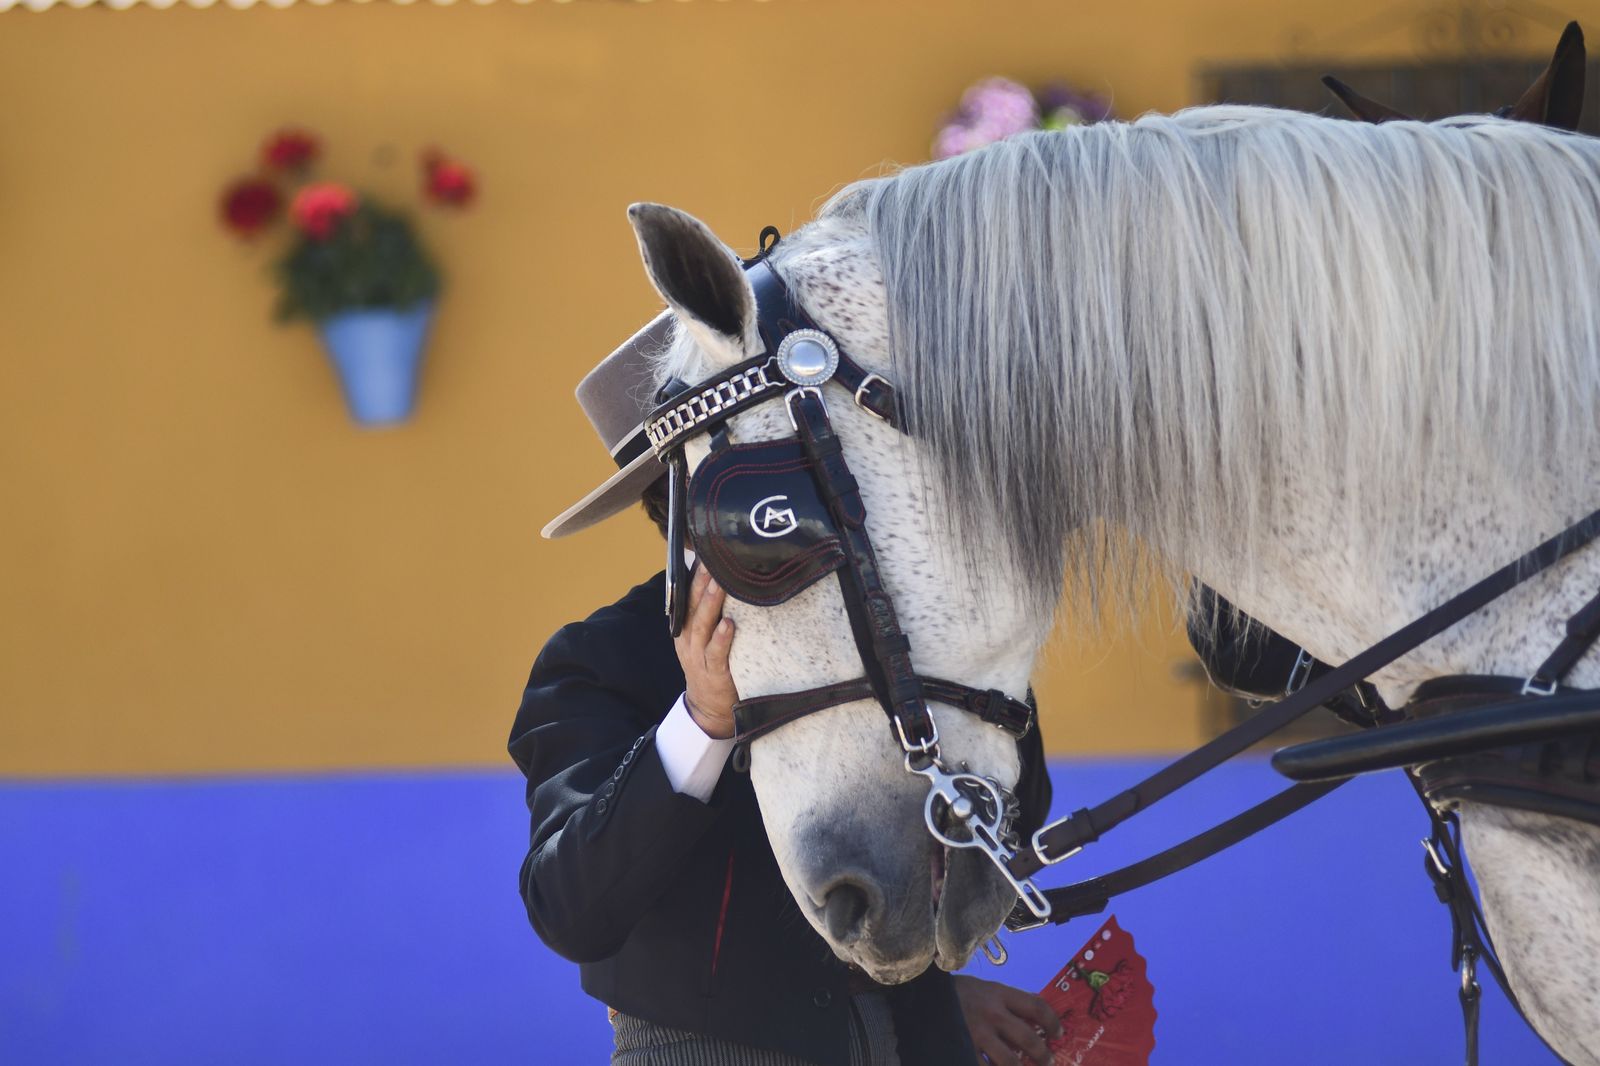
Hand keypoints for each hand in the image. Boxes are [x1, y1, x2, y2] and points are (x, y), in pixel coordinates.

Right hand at [675, 566, 737, 738]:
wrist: (710, 709)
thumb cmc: (713, 664)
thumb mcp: (705, 637)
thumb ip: (711, 612)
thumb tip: (725, 578)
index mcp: (685, 627)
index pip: (687, 595)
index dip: (695, 574)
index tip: (705, 551)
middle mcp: (688, 639)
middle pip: (693, 605)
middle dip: (702, 582)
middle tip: (714, 559)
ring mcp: (699, 656)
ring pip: (702, 625)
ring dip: (711, 603)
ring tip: (722, 584)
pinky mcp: (713, 673)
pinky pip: (716, 653)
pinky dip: (721, 638)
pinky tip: (729, 624)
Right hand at [953, 974, 1061, 1065]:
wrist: (920, 995)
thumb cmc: (955, 993)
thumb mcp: (982, 988)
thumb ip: (1004, 1001)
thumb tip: (1032, 1016)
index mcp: (999, 993)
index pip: (1036, 1006)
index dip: (1052, 1022)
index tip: (1057, 1033)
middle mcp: (992, 1013)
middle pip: (1029, 1038)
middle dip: (1043, 1055)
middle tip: (1048, 1061)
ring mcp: (977, 1034)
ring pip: (1011, 1061)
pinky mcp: (964, 1048)